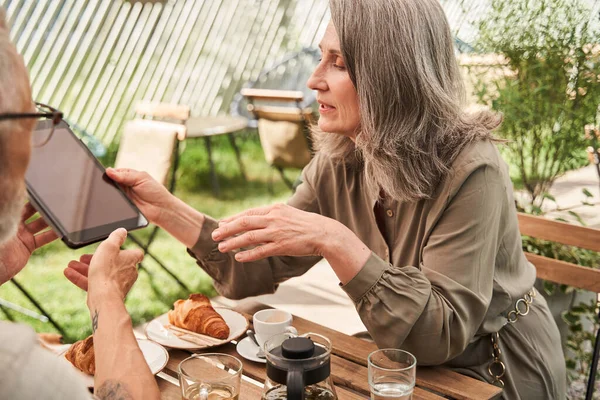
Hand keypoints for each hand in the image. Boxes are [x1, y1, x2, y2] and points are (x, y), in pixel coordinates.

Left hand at [0, 203, 57, 283]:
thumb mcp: (1, 230)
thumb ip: (7, 219)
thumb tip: (14, 203)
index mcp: (5, 219)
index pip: (18, 204)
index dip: (28, 197)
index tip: (39, 191)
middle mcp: (14, 225)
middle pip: (31, 211)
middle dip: (42, 205)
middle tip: (54, 199)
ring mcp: (22, 235)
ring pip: (40, 224)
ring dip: (50, 219)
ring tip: (62, 214)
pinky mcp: (28, 246)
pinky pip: (43, 238)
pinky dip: (53, 235)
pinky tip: (62, 231)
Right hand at [64, 228, 142, 301]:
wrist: (104, 297)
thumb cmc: (107, 271)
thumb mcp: (109, 246)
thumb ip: (116, 237)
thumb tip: (123, 231)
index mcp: (131, 260)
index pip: (135, 253)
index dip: (125, 249)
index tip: (115, 247)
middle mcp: (128, 273)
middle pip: (112, 263)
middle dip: (96, 258)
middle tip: (83, 256)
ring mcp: (118, 284)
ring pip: (101, 273)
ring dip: (85, 268)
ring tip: (71, 264)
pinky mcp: (108, 293)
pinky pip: (94, 284)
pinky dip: (81, 278)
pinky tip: (68, 273)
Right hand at [105, 168, 171, 224]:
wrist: (161, 209)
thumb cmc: (155, 191)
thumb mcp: (141, 178)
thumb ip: (125, 175)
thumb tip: (109, 171)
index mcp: (129, 176)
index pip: (115, 172)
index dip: (109, 172)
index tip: (104, 173)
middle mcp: (125, 185)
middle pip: (110, 182)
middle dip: (107, 182)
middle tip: (104, 183)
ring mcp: (122, 196)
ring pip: (110, 192)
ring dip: (109, 192)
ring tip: (111, 192)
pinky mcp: (122, 206)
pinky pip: (112, 203)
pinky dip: (110, 201)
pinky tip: (112, 200)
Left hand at [211, 203, 340, 261]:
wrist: (324, 233)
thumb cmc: (306, 224)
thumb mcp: (288, 213)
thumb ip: (273, 215)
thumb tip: (258, 219)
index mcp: (275, 209)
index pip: (248, 212)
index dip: (233, 219)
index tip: (221, 223)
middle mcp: (274, 219)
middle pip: (245, 222)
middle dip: (227, 229)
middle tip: (214, 235)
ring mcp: (277, 232)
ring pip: (250, 237)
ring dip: (233, 242)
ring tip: (221, 247)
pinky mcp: (282, 246)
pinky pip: (261, 251)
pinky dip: (248, 254)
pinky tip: (238, 258)